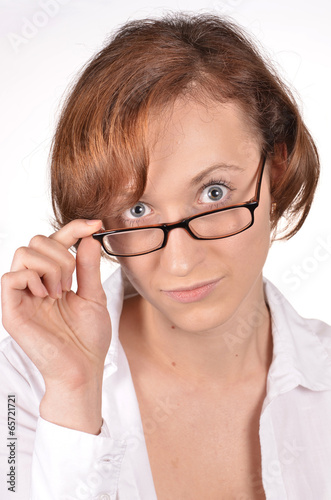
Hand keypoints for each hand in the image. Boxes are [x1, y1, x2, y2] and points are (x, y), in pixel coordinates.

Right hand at [1, 219, 110, 432]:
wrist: (83, 368)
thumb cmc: (88, 338)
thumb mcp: (94, 296)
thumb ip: (89, 267)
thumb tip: (88, 237)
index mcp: (53, 278)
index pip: (56, 241)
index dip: (74, 228)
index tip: (97, 226)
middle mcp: (35, 283)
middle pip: (37, 241)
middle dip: (62, 255)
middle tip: (71, 283)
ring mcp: (21, 295)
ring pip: (24, 253)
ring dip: (50, 267)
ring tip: (60, 292)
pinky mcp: (12, 310)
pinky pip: (11, 277)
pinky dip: (33, 279)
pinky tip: (46, 297)